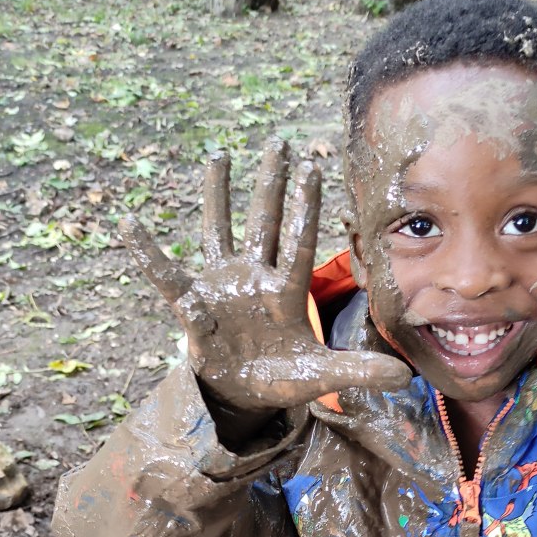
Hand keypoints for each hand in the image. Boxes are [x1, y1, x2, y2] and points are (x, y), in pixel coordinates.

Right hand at [121, 137, 410, 410]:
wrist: (245, 395)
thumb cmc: (284, 378)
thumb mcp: (322, 377)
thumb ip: (359, 372)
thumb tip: (405, 379)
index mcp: (287, 294)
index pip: (298, 243)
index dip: (304, 208)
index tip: (313, 168)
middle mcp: (256, 280)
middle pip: (264, 224)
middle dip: (270, 185)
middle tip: (279, 142)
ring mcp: (224, 287)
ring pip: (220, 232)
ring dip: (218, 196)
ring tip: (218, 155)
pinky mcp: (195, 306)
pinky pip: (168, 278)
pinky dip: (149, 255)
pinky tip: (131, 226)